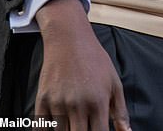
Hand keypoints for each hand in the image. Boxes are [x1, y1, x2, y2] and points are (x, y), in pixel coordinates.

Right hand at [35, 0, 129, 130]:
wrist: (70, 40)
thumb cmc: (94, 60)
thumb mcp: (114, 82)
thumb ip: (120, 111)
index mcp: (98, 101)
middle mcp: (78, 105)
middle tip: (85, 127)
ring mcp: (58, 104)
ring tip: (74, 123)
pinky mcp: (42, 101)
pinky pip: (41, 128)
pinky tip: (57, 127)